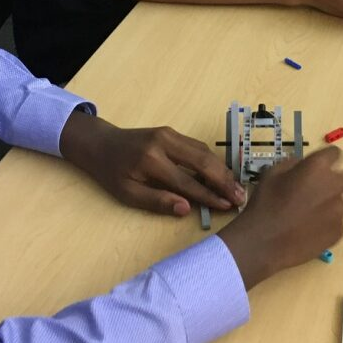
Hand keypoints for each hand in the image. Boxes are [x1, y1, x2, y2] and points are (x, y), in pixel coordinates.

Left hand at [59, 111, 244, 216]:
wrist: (101, 144)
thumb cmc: (112, 173)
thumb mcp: (128, 194)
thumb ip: (157, 201)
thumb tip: (186, 209)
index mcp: (151, 160)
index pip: (187, 181)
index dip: (209, 195)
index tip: (227, 206)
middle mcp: (164, 142)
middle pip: (202, 161)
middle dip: (224, 180)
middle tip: (240, 197)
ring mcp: (170, 134)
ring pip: (204, 151)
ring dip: (222, 170)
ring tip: (236, 188)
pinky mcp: (173, 132)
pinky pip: (198, 147)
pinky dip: (213, 161)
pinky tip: (222, 174)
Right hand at [216, 147, 342, 289]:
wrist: (263, 243)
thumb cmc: (264, 205)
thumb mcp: (270, 174)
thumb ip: (292, 164)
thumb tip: (302, 165)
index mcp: (317, 167)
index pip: (334, 153)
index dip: (326, 159)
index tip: (317, 167)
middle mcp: (334, 186)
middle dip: (338, 181)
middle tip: (319, 189)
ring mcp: (339, 211)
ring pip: (340, 202)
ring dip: (329, 204)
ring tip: (307, 216)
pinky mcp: (339, 232)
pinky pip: (336, 223)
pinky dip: (326, 224)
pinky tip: (308, 231)